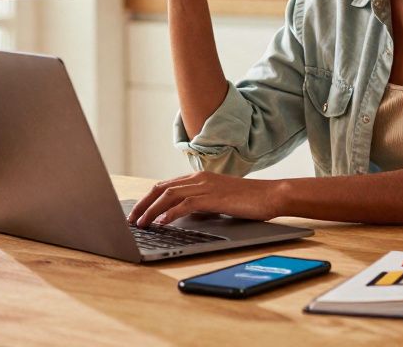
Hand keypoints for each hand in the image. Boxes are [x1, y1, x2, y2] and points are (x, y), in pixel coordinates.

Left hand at [127, 171, 282, 227]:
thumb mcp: (219, 200)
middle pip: (161, 189)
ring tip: (141, 224)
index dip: (148, 199)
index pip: (165, 186)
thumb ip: (200, 204)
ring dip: (151, 211)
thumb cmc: (248, 200)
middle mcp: (198, 179)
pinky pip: (185, 205)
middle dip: (143, 204)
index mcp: (199, 178)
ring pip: (169, 196)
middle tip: (131, 219)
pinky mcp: (212, 197)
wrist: (271, 195)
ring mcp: (205, 186)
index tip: (137, 211)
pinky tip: (162, 223)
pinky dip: (170, 213)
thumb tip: (183, 215)